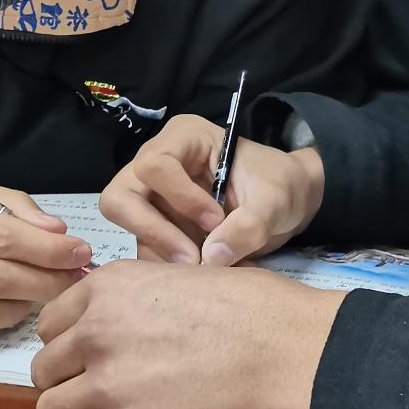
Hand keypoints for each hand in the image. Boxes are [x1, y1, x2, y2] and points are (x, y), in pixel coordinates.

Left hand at [32, 260, 342, 408]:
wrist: (282, 351)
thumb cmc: (246, 306)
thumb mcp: (176, 276)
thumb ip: (129, 301)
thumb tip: (110, 320)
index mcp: (106, 289)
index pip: (49, 323)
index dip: (70, 340)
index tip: (90, 351)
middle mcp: (93, 334)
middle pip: (43, 369)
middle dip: (68, 379)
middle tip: (101, 386)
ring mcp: (105, 387)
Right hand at [99, 113, 324, 266]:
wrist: (288, 203)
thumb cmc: (280, 185)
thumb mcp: (275, 200)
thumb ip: (248, 225)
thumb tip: (211, 258)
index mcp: (184, 138)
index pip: (154, 165)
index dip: (180, 199)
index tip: (216, 220)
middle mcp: (157, 162)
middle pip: (121, 196)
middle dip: (153, 231)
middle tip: (192, 258)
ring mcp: (153, 195)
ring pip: (127, 227)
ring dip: (160, 252)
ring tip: (201, 266)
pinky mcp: (157, 224)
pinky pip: (143, 247)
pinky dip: (166, 264)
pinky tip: (198, 270)